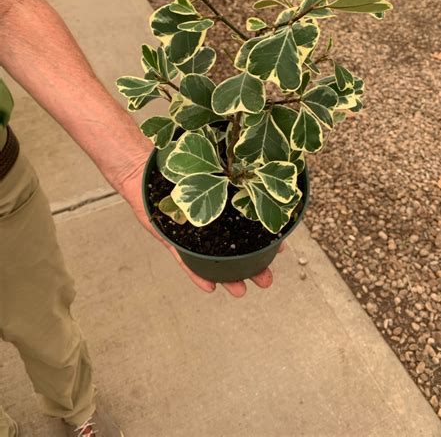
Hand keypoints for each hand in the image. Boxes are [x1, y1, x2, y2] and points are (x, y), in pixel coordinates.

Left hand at [118, 156, 283, 296]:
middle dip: (252, 267)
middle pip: (234, 250)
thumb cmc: (180, 164)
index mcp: (222, 207)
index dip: (264, 241)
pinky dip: (196, 273)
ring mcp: (192, 232)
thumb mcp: (210, 167)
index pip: (248, 228)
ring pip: (213, 260)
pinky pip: (186, 260)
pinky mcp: (172, 238)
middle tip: (266, 281)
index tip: (279, 250)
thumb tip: (257, 170)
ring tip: (242, 291)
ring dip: (228, 277)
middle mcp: (210, 223)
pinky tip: (210, 287)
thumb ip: (230, 176)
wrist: (146, 168)